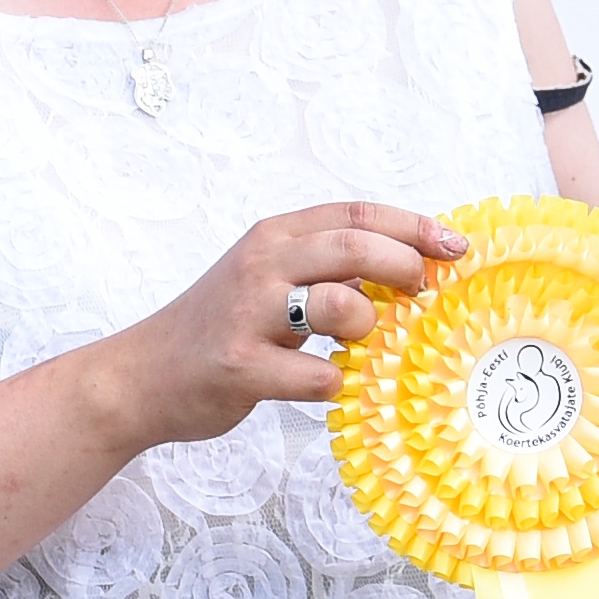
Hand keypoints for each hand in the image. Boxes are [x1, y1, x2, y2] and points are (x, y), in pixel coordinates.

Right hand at [107, 201, 463, 445]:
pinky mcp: (240, 365)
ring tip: (361, 343)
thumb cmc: (220, 328)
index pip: (356, 214)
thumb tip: (407, 267)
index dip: (414, 225)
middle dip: (405, 267)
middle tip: (422, 292)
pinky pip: (316, 374)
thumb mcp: (267, 279)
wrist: (142, 375)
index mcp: (274, 236)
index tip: (455, 245)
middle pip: (355, 247)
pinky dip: (336, 383)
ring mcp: (248, 314)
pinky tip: (328, 385)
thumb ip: (324, 267)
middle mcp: (261, 264)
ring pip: (340, 305)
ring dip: (369, 327)